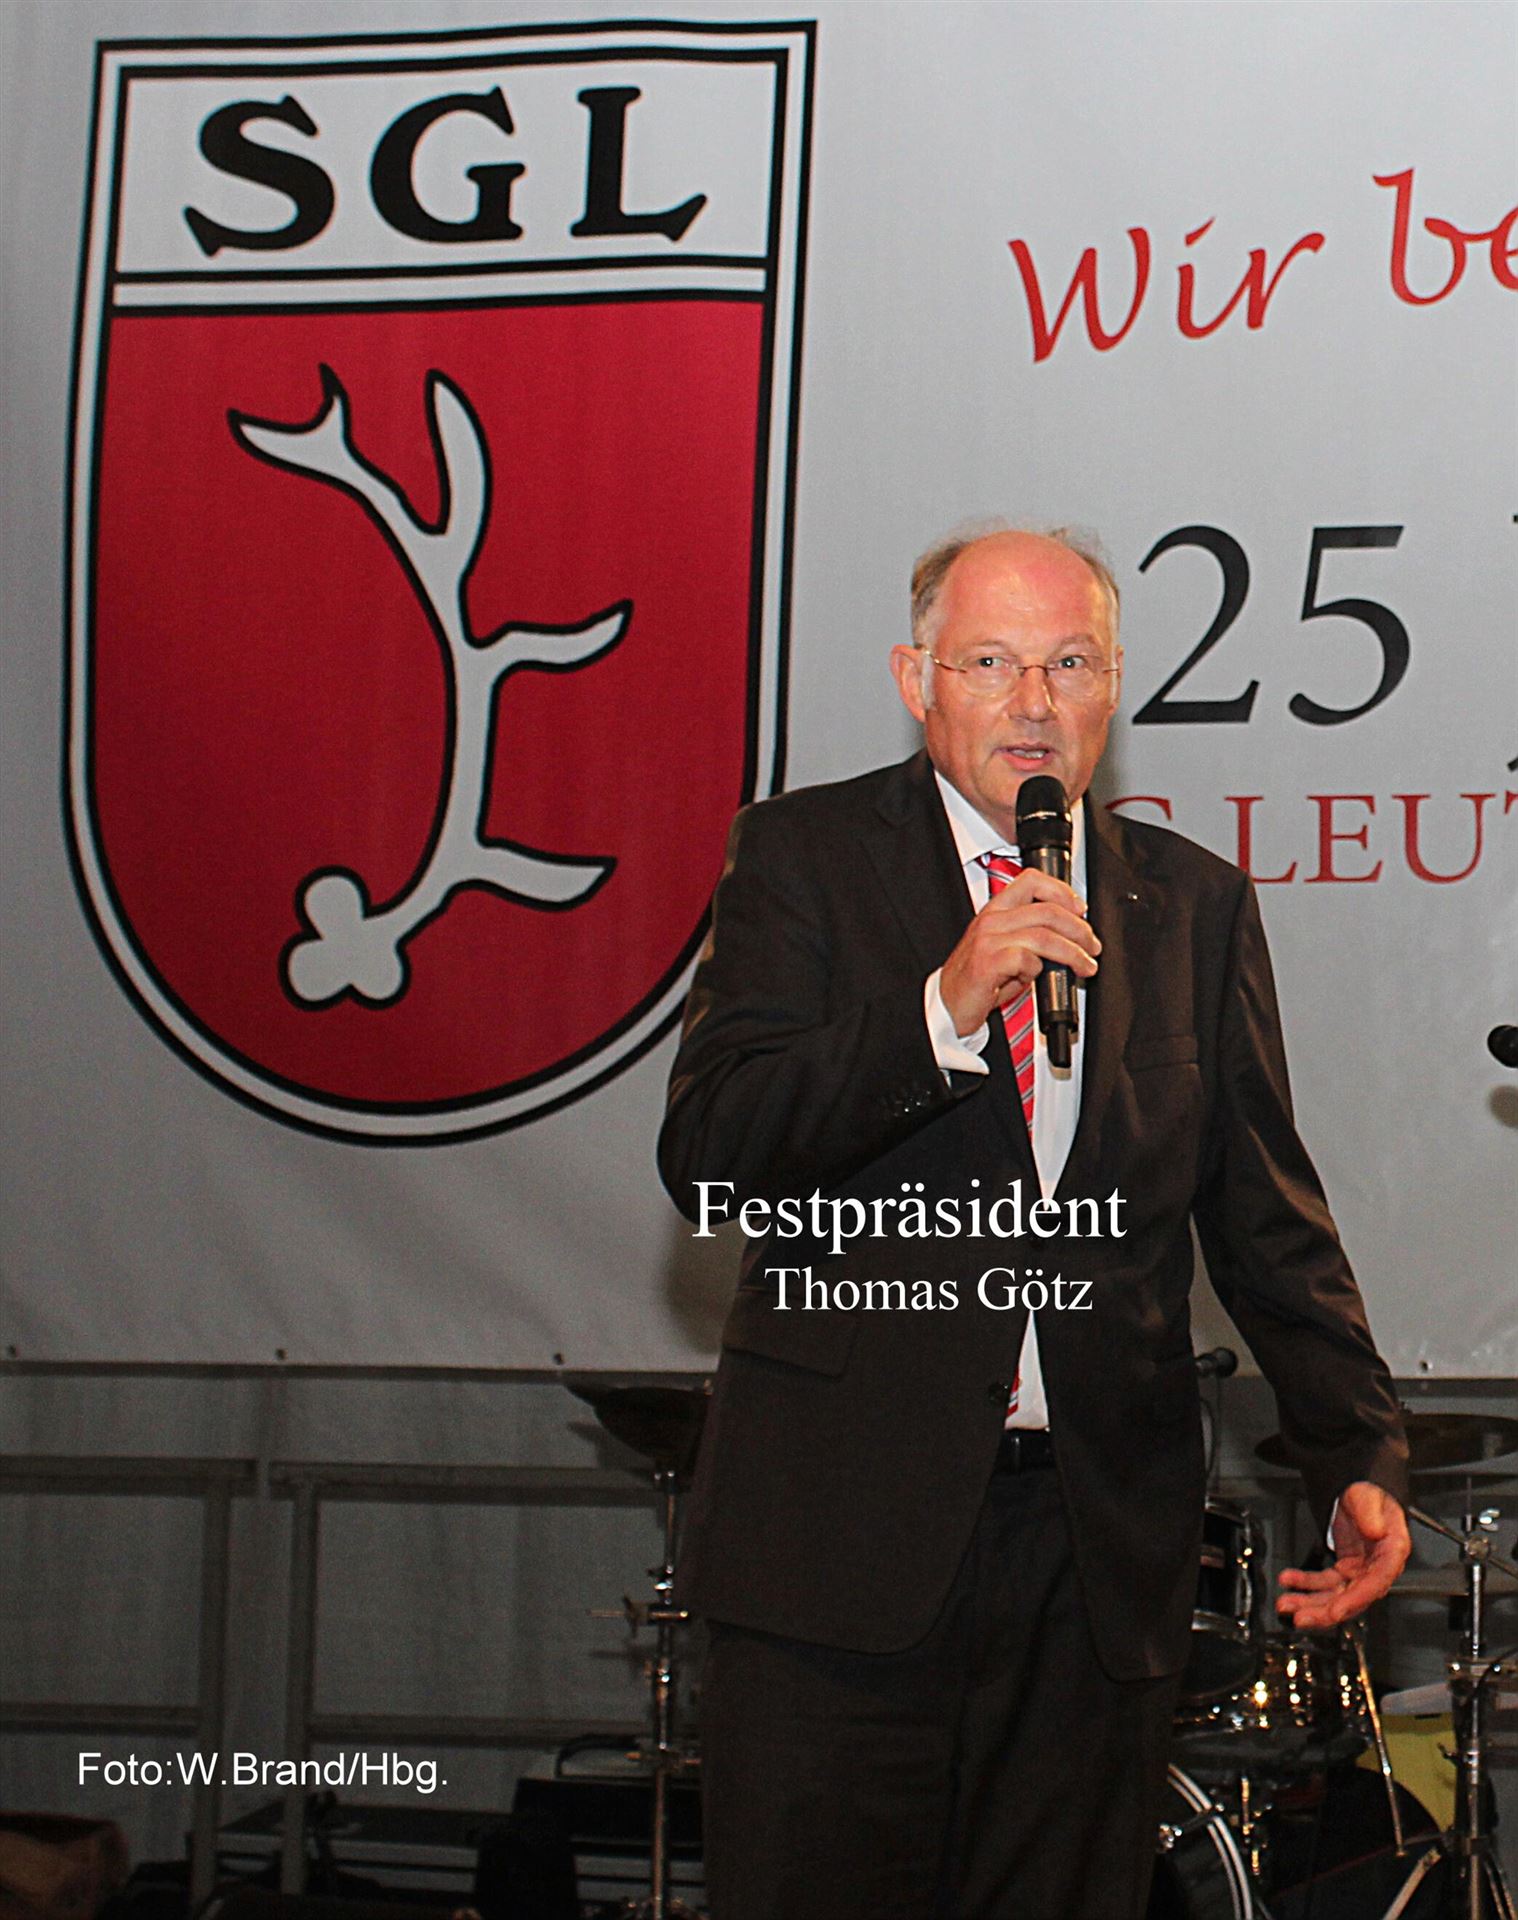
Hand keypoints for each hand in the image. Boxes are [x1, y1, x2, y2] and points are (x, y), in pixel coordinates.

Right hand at [939, 870, 1099, 1035]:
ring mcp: (988, 941)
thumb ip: (1031, 938)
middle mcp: (991, 921)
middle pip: (1048, 911)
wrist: (947, 1005)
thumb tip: (1069, 939)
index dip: (1062, 891)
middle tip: (1091, 946)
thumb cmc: (977, 980)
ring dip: (1073, 952)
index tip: (1080, 909)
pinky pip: (1026, 959)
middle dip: (1079, 929)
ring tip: (1084, 966)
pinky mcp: (987, 964)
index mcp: (995, 910)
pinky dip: (1038, 970)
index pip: (1032, 880)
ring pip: (1044, 936)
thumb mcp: (1005, 950)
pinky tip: (1035, 979)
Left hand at [1276, 1481, 1409, 1629]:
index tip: (1335, 1612)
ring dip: (1310, 1602)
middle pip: (1353, 1597)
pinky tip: (1289, 1580)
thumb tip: (1376, 1530)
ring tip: (1286, 1604)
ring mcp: (1360, 1571)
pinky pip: (1324, 1582)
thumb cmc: (1371, 1494)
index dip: (1355, 1600)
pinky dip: (1304, 1583)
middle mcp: (1377, 1567)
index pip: (1376, 1583)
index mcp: (1392, 1552)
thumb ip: (1372, 1512)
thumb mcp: (1369, 1495)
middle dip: (1325, 1611)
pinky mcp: (1345, 1569)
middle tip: (1300, 1617)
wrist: (1360, 1491)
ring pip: (1336, 1595)